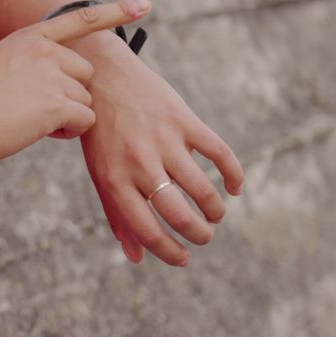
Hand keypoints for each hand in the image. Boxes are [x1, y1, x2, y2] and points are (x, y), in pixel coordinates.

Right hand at [0, 0, 150, 168]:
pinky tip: (34, 131)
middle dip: (70, 97)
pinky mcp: (55, 104)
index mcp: (29, 37)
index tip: (146, 4)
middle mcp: (43, 50)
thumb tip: (71, 82)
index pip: (80, 19)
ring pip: (86, 102)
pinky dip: (66, 132)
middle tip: (33, 109)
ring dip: (66, 118)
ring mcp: (51, 75)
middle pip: (86, 76)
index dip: (115, 12)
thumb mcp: (0, 69)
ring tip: (26, 120)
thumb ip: (34, 67)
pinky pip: (84, 121)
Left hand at [74, 33, 244, 265]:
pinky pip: (219, 153)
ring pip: (202, 189)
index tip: (184, 258)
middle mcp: (139, 163)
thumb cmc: (101, 135)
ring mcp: (163, 140)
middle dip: (198, 234)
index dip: (170, 252)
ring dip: (215, 210)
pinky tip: (234, 187)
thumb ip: (118, 214)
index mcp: (114, 180)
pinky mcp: (183, 120)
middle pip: (179, 214)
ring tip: (214, 215)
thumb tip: (137, 257)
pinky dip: (233, 174)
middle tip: (204, 235)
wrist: (101, 78)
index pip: (147, 230)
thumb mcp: (100, 173)